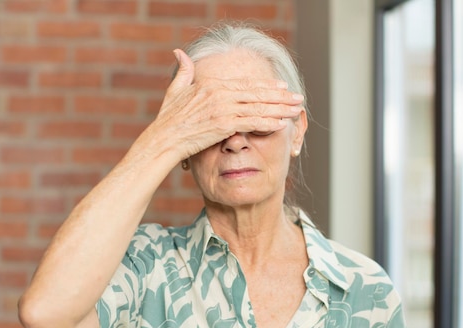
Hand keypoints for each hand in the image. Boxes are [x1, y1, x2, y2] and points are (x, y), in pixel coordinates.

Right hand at [147, 49, 304, 159]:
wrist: (164, 139)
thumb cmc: (168, 118)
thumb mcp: (175, 90)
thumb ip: (184, 71)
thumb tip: (180, 53)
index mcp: (212, 85)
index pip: (246, 84)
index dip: (267, 85)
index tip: (282, 86)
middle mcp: (220, 94)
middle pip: (258, 94)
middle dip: (281, 96)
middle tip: (298, 97)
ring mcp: (223, 109)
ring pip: (259, 107)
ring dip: (280, 109)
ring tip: (296, 110)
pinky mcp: (225, 125)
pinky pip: (252, 122)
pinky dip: (268, 122)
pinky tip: (281, 123)